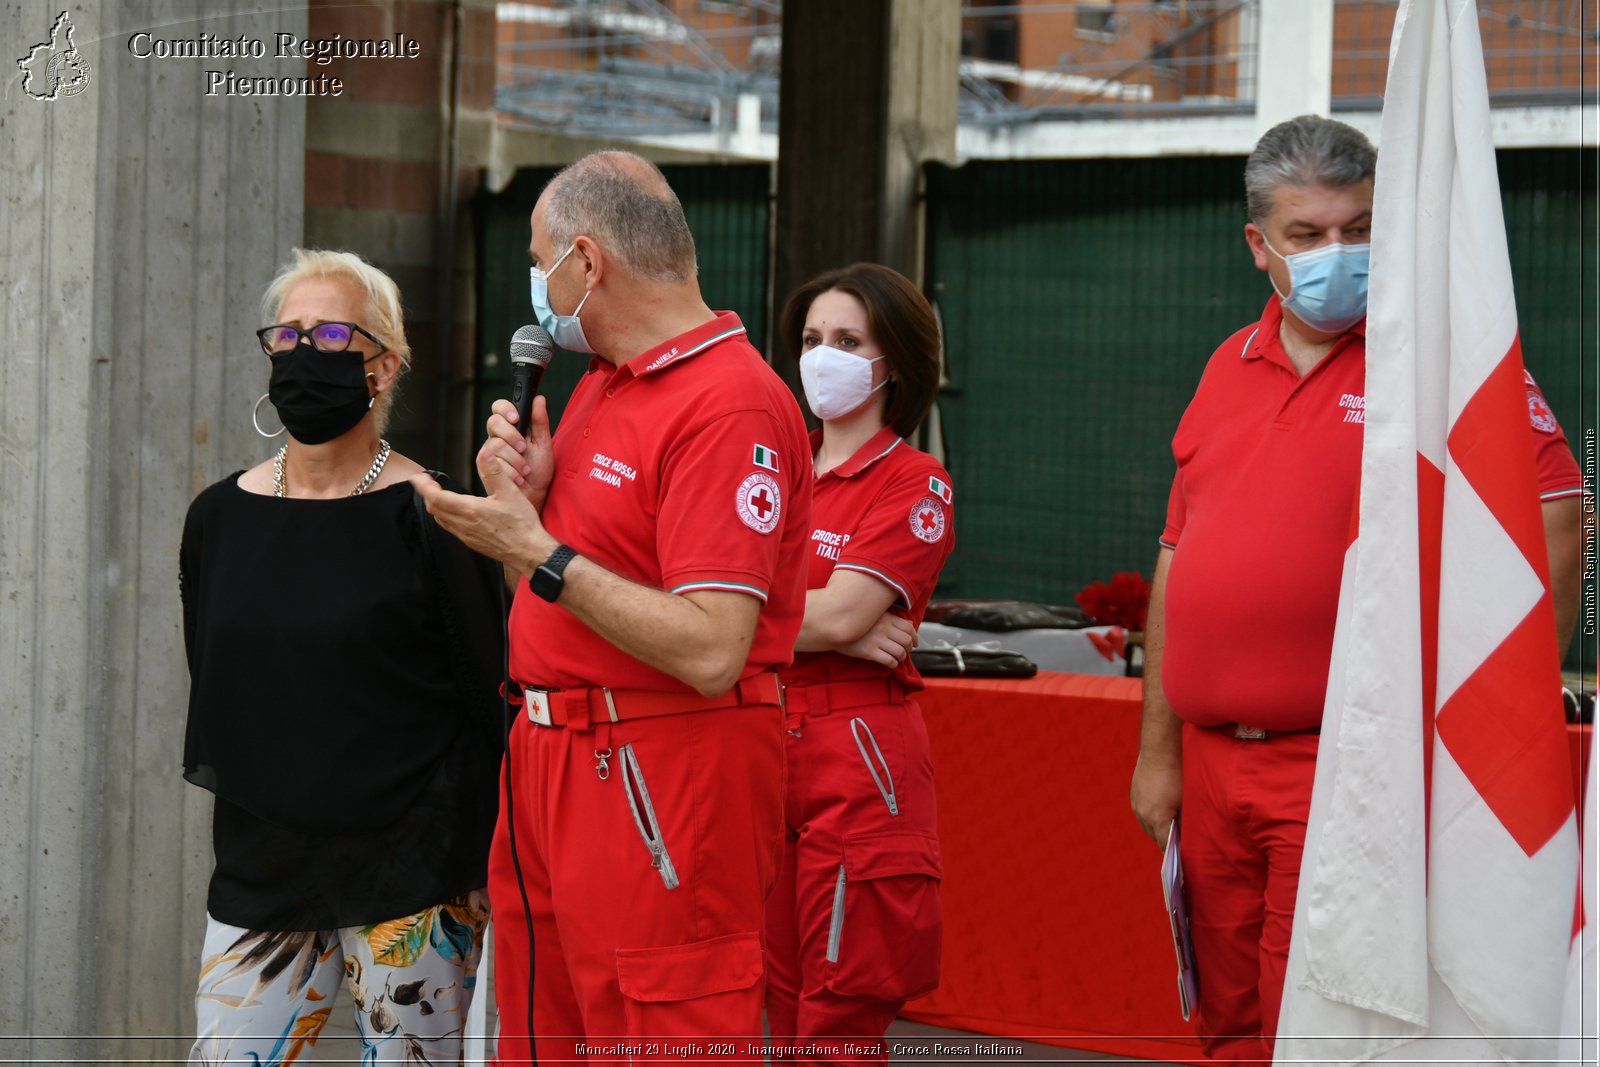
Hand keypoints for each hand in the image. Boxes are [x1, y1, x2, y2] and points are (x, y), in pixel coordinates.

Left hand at [410, 438, 555, 572]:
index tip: (417, 477)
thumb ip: (494, 472)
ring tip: (437, 494)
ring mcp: (466, 536)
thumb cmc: (522, 525)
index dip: (423, 486)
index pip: (436, 497)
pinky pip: (451, 528)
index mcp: (470, 510)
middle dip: (427, 494)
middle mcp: (463, 524)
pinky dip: (445, 516)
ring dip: (435, 506)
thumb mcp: (511, 493)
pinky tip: (454, 511)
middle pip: (434, 509)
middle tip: (426, 482)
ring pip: (441, 519)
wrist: (529, 552)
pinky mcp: (472, 543)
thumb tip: (484, 453)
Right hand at [486, 396, 554, 508]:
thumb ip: (540, 422)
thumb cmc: (539, 472)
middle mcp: (496, 438)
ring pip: (495, 444)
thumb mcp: (544, 444)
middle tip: (524, 448)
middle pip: (493, 422)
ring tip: (525, 470)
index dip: (505, 409)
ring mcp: (488, 453)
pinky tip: (518, 479)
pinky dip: (510, 472)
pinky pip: (492, 463)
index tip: (516, 418)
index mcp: (511, 428)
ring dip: (515, 459)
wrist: (535, 497)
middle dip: (511, 435)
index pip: (499, 408)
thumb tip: (538, 399)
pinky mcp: (484, 468)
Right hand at [838, 611, 917, 668]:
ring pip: (900, 652)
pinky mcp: (869, 652)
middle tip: (905, 652)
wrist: (835, 627)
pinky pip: (889, 661)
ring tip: (897, 658)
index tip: (915, 643)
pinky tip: (890, 663)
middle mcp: (884, 628)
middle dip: (909, 649)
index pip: (909, 628)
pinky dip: (893, 664)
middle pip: (907, 641)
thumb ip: (893, 619)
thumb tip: (909, 624)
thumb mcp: (875, 615)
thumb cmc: (856, 622)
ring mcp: (877, 640)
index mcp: (887, 618)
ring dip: (901, 658)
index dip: (915, 637)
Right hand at [1130, 752, 1181, 847]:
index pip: (1165, 845)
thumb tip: (1186, 835)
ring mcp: (1136, 807)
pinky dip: (1150, 816)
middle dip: (1165, 839)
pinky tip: (1160, 810)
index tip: (1182, 857)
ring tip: (1170, 824)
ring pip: (1146, 826)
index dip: (1174, 852)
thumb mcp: (1185, 802)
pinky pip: (1141, 814)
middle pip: (1154, 837)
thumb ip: (1184, 822)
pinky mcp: (1133, 797)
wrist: (1159, 753)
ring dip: (1156, 828)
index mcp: (1158, 820)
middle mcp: (1143, 816)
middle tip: (1179, 840)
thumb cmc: (1178, 777)